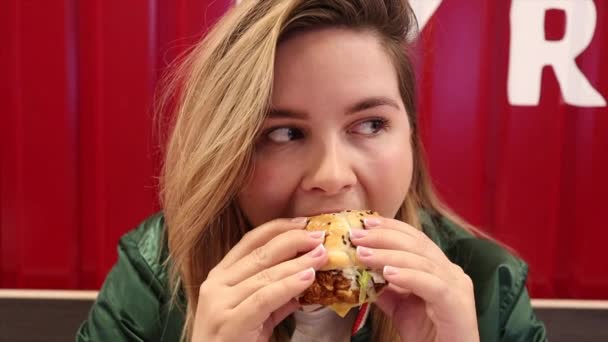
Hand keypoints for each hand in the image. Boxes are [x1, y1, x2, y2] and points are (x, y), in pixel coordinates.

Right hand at [191, 217, 327, 341]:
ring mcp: (219, 303)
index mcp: (219, 276)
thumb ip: (276, 296)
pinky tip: (308, 277)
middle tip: (320, 235)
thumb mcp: (255, 315)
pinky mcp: (229, 322)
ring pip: (265, 275)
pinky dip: (288, 285)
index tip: (304, 223)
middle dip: (293, 241)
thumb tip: (305, 277)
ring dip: (298, 263)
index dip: (279, 229)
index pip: (250, 242)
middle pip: (260, 254)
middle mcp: (216, 285)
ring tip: (322, 255)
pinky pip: (264, 298)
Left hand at [350, 217, 478, 341]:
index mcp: (439, 268)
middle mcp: (451, 272)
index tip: (364, 222)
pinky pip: (432, 285)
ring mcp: (457, 286)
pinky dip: (409, 276)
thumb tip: (358, 271)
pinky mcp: (457, 304)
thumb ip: (384, 288)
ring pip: (421, 261)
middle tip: (356, 235)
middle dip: (383, 236)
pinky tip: (388, 273)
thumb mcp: (400, 307)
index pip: (414, 238)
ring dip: (388, 255)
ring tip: (363, 254)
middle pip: (417, 244)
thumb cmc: (428, 336)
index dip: (389, 227)